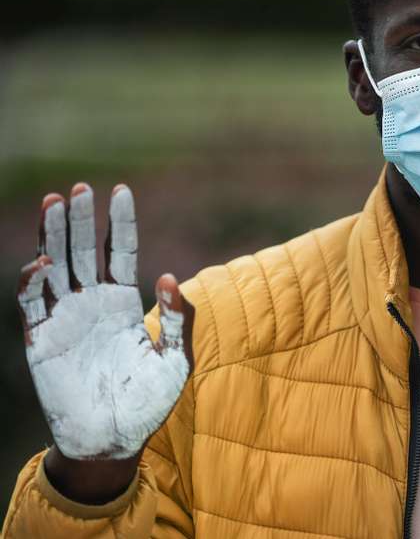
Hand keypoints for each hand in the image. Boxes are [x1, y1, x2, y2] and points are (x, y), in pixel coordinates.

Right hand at [15, 184, 192, 487]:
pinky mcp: (42, 340)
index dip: (119, 222)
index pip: (118, 251)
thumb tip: (171, 276)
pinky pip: (32, 305)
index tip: (120, 190)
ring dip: (51, 236)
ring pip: (53, 267)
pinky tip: (44, 262)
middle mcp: (91, 304)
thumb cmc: (151, 400)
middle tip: (79, 188)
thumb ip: (179, 319)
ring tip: (54, 202)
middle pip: (81, 250)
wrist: (116, 439)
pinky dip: (33, 282)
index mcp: (123, 302)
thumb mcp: (177, 358)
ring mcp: (64, 319)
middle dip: (79, 218)